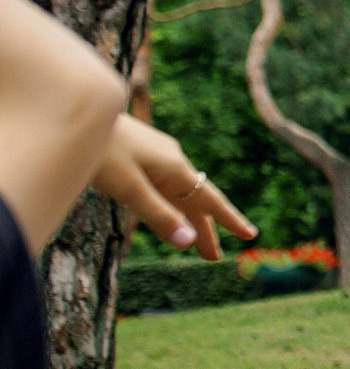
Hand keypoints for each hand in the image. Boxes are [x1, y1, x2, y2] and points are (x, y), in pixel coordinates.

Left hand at [92, 115, 256, 259]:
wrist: (80, 110)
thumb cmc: (102, 151)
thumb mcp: (128, 189)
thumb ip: (158, 215)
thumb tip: (188, 242)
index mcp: (175, 169)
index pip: (210, 201)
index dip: (229, 221)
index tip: (251, 236)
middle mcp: (172, 161)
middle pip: (193, 201)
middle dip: (204, 229)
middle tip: (213, 258)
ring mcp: (157, 155)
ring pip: (178, 192)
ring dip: (186, 217)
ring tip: (190, 239)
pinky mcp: (141, 152)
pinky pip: (164, 183)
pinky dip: (172, 202)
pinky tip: (165, 203)